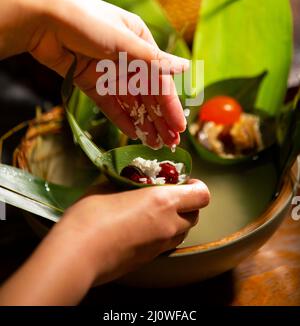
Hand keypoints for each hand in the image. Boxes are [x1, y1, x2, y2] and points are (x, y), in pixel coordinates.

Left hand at [0, 0, 188, 147]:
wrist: (41, 19)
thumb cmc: (86, 21)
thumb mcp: (123, 40)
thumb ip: (152, 60)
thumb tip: (185, 67)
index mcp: (139, 41)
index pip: (160, 79)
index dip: (170, 104)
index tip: (179, 126)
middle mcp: (127, 57)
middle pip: (147, 93)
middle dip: (159, 118)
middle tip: (171, 143)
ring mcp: (108, 71)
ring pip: (130, 101)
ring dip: (143, 121)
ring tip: (154, 144)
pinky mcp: (91, 81)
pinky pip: (110, 103)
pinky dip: (121, 118)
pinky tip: (132, 133)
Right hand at [0, 180, 209, 304]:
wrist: (78, 254)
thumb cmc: (92, 215)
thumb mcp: (108, 186)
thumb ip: (126, 183)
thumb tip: (127, 181)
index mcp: (164, 201)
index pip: (202, 195)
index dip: (196, 186)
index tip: (183, 181)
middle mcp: (169, 225)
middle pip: (195, 215)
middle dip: (187, 203)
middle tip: (168, 194)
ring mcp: (160, 247)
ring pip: (182, 232)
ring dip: (176, 220)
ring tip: (154, 211)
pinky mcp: (148, 261)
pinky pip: (166, 244)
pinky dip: (162, 234)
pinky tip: (140, 227)